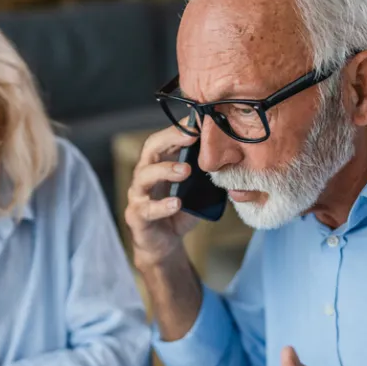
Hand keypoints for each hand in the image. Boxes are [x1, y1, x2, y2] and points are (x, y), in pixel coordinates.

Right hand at [124, 125, 202, 268]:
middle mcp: (145, 174)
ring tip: (185, 170)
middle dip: (170, 140)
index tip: (198, 122)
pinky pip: (146, 209)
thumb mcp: (196, 189)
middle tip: (191, 137)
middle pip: (150, 149)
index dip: (179, 130)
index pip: (165, 139)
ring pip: (144, 176)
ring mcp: (138, 195)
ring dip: (165, 170)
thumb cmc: (179, 211)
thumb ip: (205, 174)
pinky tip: (175, 204)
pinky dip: (161, 206)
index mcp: (159, 163)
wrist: (163, 243)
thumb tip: (229, 157)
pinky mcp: (137, 216)